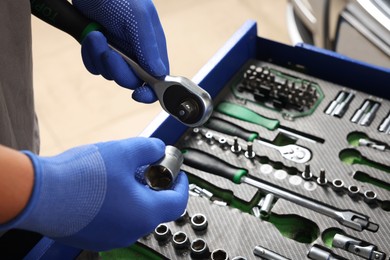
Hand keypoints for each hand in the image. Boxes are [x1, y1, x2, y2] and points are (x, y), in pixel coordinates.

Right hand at [9, 138, 187, 250]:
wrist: (40, 194)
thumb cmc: (81, 178)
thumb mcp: (125, 151)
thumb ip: (149, 148)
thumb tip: (158, 148)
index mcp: (145, 213)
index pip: (177, 202)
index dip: (182, 184)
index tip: (178, 174)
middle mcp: (131, 231)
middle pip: (155, 208)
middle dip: (155, 186)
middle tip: (147, 168)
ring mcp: (111, 237)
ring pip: (134, 214)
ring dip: (136, 195)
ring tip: (122, 174)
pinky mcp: (93, 236)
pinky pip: (115, 220)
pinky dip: (118, 204)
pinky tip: (105, 187)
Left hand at [73, 0, 168, 102]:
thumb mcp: (138, 16)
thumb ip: (149, 46)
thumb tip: (159, 73)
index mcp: (152, 47)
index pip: (158, 79)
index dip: (150, 91)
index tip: (138, 94)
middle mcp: (137, 53)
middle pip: (130, 81)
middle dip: (117, 69)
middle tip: (109, 52)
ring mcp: (118, 53)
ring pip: (110, 74)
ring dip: (100, 57)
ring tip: (97, 34)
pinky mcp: (100, 50)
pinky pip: (94, 66)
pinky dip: (90, 54)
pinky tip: (91, 36)